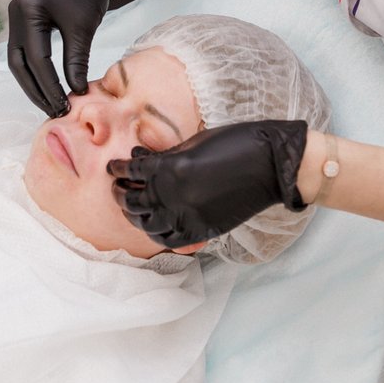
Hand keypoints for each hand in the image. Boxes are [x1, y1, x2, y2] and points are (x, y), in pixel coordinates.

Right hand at [6, 0, 127, 116]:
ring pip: (19, 61)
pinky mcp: (25, 23)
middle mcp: (16, 15)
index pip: (36, 58)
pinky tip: (48, 88)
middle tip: (53, 111)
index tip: (64, 105)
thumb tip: (75, 92)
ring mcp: (18, 19)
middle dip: (36, 90)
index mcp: (28, 11)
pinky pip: (26, 53)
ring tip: (51, 104)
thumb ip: (76, 60)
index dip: (49, 85)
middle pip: (19, 63)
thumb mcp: (83, 27)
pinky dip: (36, 72)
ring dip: (33, 84)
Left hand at [107, 120, 308, 247]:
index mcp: (170, 168)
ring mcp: (187, 216)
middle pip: (133, 199)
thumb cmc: (236, 142)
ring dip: (134, 214)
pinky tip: (152, 226)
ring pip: (146, 222)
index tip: (113, 167)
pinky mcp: (202, 230)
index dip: (119, 168)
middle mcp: (173, 195)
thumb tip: (143, 159)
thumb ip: (167, 155)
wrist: (270, 164)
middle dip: (121, 192)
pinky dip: (156, 234)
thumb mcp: (195, 142)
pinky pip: (169, 240)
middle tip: (117, 187)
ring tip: (130, 207)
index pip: (131, 169)